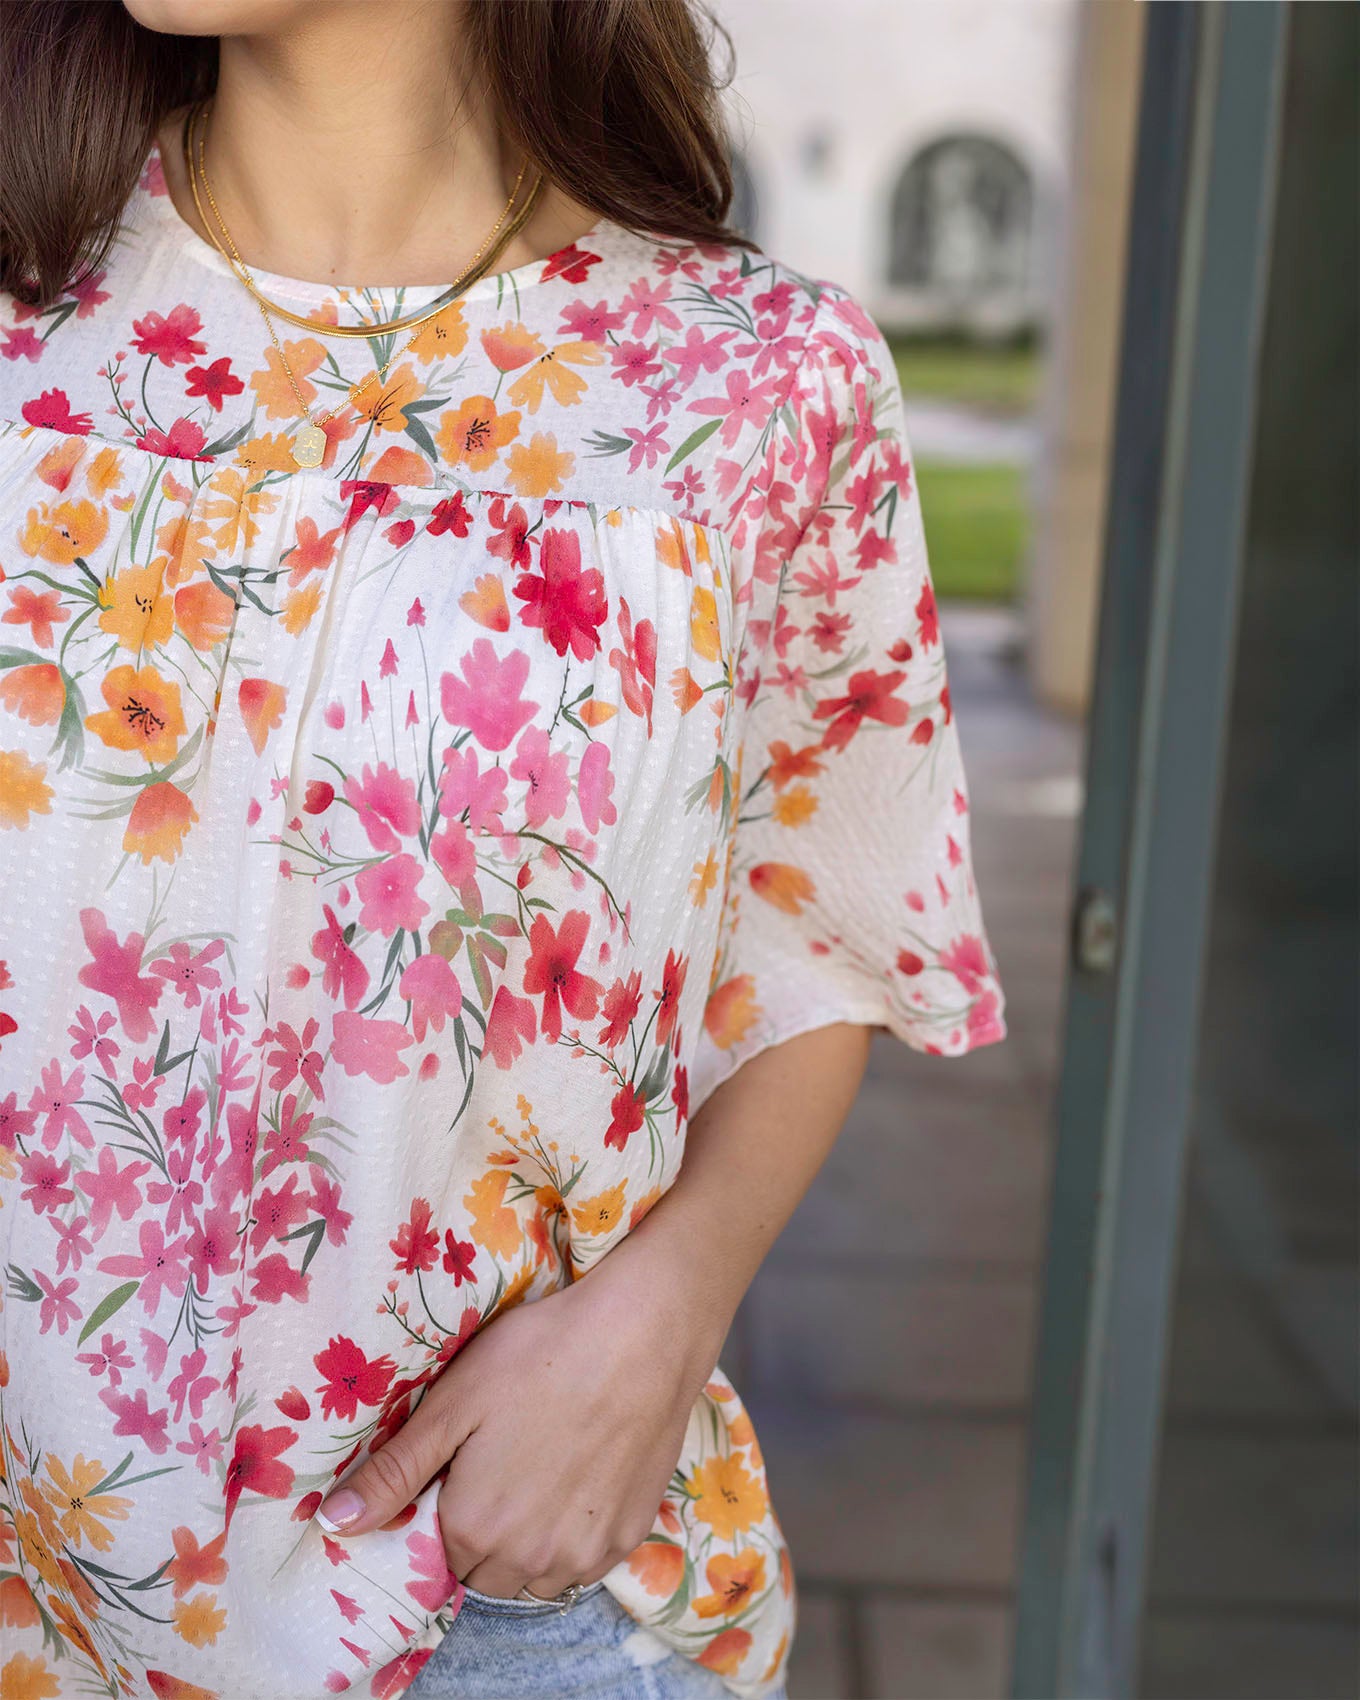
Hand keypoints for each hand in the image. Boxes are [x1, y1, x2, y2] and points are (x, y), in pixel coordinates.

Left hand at [314, 1251, 721, 1599]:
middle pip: (488, 1571)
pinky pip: (585, 1561)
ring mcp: (584, 1554)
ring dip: (530, 1543)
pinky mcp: (629, 1537)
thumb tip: (331, 1525)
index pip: (440, 1551)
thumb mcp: (453, 1403)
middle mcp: (528, 1560)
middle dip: (486, 1531)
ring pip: (537, 1575)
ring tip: (544, 1466)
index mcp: (473, 1527)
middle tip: (505, 1458)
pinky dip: (576, 1534)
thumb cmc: (539, 1355)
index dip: (451, 1504)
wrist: (642, 1336)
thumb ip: (394, 1472)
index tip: (470, 1460)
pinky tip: (583, 1473)